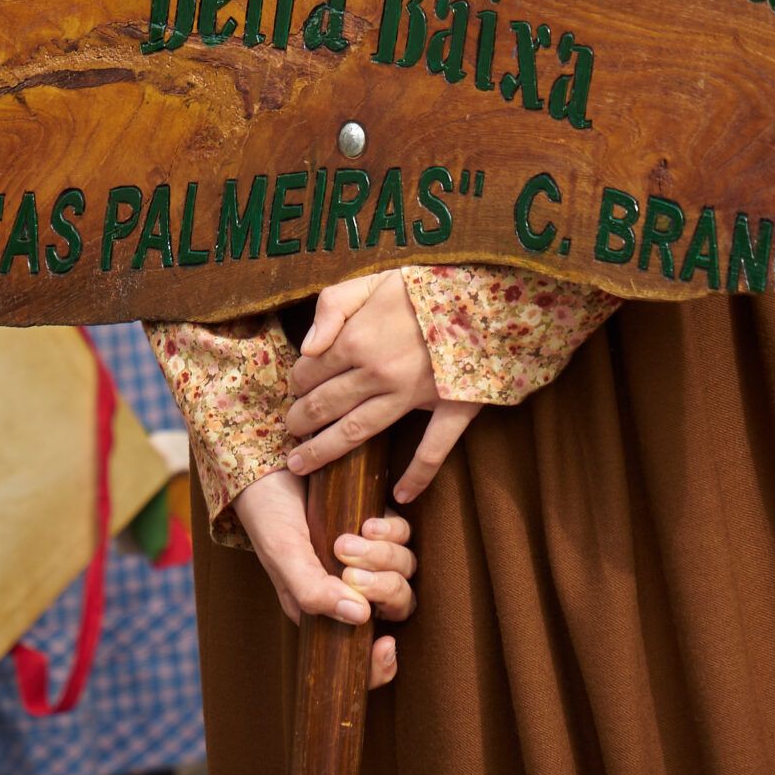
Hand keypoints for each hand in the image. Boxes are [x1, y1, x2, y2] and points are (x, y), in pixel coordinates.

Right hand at [233, 468, 413, 687]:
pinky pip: (403, 534)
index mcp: (325, 611)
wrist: (270, 467)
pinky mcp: (378, 524)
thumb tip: (360, 618)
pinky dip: (391, 530)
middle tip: (350, 571)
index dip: (380, 663)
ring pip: (404, 571)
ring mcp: (369, 556)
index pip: (362, 656)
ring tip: (348, 540)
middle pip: (395, 607)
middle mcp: (353, 588)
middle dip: (383, 591)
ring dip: (384, 558)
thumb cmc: (270, 518)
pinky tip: (367, 521)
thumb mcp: (283, 557)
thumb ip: (312, 591)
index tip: (384, 644)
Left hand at [285, 272, 481, 503]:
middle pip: (327, 405)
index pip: (311, 369)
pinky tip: (400, 495)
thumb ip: (333, 306)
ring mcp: (413, 396)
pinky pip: (431, 451)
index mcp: (357, 338)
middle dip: (300, 420)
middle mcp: (378, 372)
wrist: (486, 295)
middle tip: (288, 431)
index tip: (294, 389)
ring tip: (300, 464)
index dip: (296, 381)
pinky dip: (416, 477)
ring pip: (358, 432)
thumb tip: (306, 347)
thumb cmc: (426, 285)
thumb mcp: (373, 279)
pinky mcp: (450, 408)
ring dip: (325, 450)